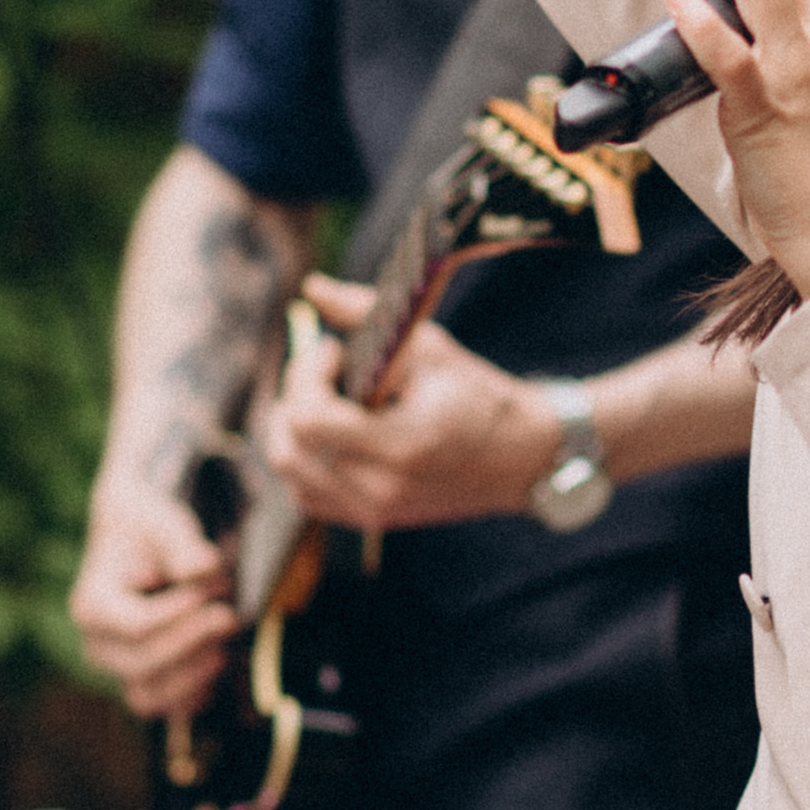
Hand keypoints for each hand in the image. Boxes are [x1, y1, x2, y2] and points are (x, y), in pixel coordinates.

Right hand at [70, 482, 238, 719]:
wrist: (143, 543)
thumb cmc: (151, 532)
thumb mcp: (164, 526)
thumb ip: (183, 546)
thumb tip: (201, 568)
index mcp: (91, 606)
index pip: (136, 627)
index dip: (179, 615)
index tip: (209, 590)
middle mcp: (99, 645)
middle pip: (142, 664)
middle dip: (191, 642)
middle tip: (227, 614)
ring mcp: (120, 669)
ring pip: (149, 697)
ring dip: (193, 676)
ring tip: (224, 645)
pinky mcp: (145, 682)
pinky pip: (166, 708)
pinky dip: (194, 695)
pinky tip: (219, 663)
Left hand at [260, 274, 560, 526]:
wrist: (521, 459)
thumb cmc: (479, 397)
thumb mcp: (431, 348)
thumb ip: (366, 315)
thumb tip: (313, 288)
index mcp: (403, 443)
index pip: (310, 420)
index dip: (305, 377)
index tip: (332, 351)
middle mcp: (383, 487)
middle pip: (289, 449)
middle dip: (293, 398)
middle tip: (323, 372)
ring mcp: (375, 510)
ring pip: (291, 473)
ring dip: (293, 430)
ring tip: (326, 400)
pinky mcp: (373, 521)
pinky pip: (309, 495)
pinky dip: (305, 461)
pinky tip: (330, 433)